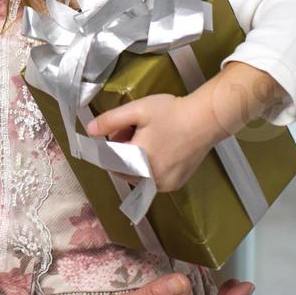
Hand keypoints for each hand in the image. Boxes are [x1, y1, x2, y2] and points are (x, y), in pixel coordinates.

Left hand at [84, 93, 220, 192]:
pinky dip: (150, 166)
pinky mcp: (175, 184)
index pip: (110, 160)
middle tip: (136, 129)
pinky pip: (152, 178)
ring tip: (150, 137)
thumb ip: (110, 120)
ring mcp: (164, 185)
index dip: (111, 144)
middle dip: (123, 151)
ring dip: (136, 160)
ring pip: (137, 174)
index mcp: (138, 162)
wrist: (206, 119)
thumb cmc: (171, 113)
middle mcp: (150, 179)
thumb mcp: (137, 110)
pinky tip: (161, 148)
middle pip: (123, 168)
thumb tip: (89, 131)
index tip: (121, 129)